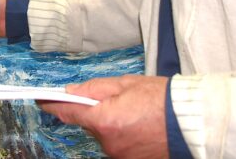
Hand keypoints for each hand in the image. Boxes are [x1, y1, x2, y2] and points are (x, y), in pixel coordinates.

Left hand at [39, 75, 168, 158]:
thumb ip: (95, 89)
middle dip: (97, 110)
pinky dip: (123, 134)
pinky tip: (140, 125)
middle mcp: (108, 143)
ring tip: (136, 112)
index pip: (69, 112)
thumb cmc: (163, 99)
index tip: (41, 99)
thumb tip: (71, 91)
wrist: (194, 123)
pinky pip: (117, 144)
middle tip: (119, 98)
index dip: (52, 105)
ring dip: (112, 122)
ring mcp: (119, 155)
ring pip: (104, 134)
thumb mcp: (126, 83)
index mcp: (105, 120)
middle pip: (90, 123)